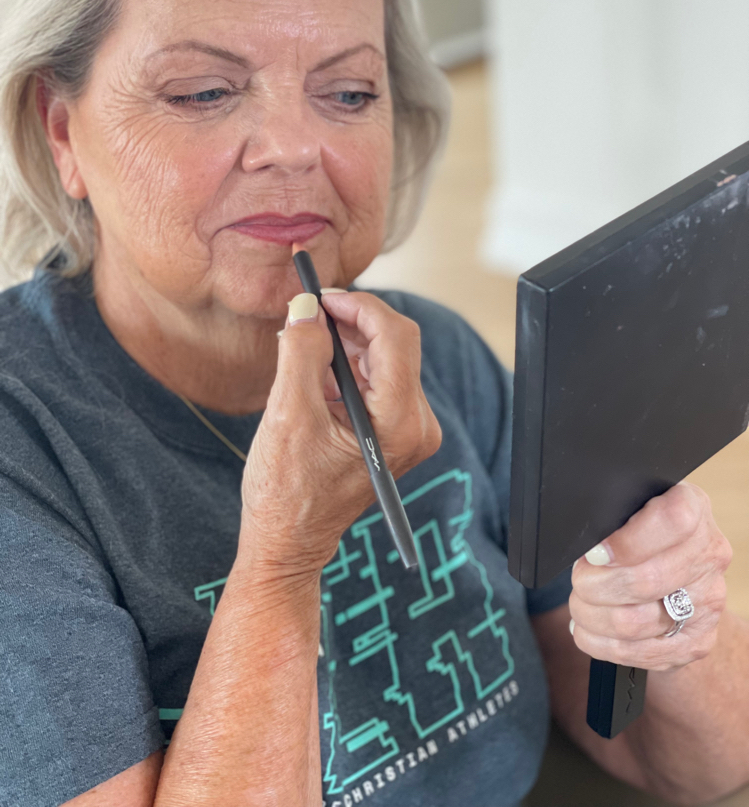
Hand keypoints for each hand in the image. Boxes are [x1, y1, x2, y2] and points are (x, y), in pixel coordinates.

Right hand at [239, 291, 441, 574]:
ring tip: (299, 347)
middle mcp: (416, 424)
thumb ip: (300, 353)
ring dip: (342, 345)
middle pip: (393, 345)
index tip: (320, 297)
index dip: (358, 307)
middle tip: (304, 313)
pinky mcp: (393, 432)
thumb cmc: (286, 493)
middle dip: (348, 323)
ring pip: (381, 359)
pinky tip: (311, 374)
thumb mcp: (287, 415)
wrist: (288, 543)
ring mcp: (407, 430)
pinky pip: (375, 381)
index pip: (395, 337)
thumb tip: (306, 307)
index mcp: (400, 422)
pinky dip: (343, 367)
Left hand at [569, 482, 732, 670]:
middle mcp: (709, 555)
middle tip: (580, 581)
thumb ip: (613, 518)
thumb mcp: (630, 509)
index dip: (627, 542)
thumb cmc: (641, 533)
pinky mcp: (698, 640)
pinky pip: (641, 653)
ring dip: (592, 616)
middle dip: (594, 585)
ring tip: (580, 606)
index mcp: (692, 508)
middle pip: (645, 580)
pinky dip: (601, 644)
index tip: (595, 554)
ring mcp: (708, 601)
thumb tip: (584, 545)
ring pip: (635, 622)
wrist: (681, 571)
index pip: (671, 521)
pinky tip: (588, 631)